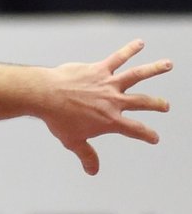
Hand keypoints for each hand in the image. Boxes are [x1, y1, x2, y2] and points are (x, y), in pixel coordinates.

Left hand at [42, 39, 171, 174]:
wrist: (45, 95)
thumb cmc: (57, 119)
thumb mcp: (73, 141)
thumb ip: (86, 155)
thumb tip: (92, 171)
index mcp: (110, 120)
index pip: (135, 130)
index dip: (147, 135)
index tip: (154, 138)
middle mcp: (114, 101)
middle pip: (142, 102)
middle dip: (156, 104)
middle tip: (165, 106)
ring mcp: (108, 83)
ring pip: (137, 75)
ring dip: (154, 69)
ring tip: (168, 64)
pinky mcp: (99, 69)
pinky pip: (117, 57)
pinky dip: (129, 50)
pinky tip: (139, 43)